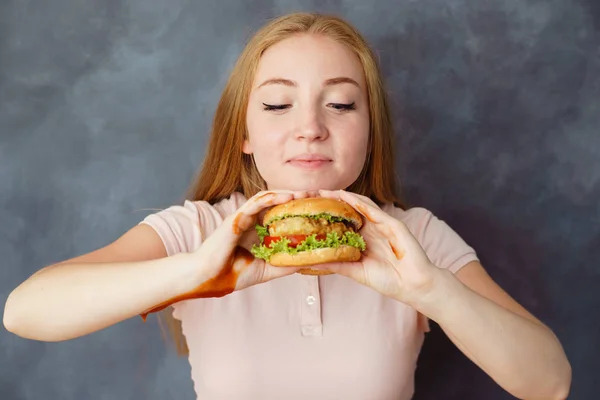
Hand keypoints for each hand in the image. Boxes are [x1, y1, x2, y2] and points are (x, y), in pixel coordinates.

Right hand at [191, 190, 317, 294]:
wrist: (209, 278)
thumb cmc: (233, 274)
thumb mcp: (267, 270)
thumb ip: (284, 265)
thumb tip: (307, 263)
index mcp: (258, 232)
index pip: (281, 215)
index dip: (298, 211)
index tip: (316, 210)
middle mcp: (252, 221)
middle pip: (277, 204)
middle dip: (296, 199)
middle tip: (316, 197)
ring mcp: (244, 216)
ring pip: (268, 198)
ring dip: (287, 194)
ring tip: (304, 194)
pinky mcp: (237, 216)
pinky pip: (256, 202)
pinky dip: (272, 197)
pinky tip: (287, 196)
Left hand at [315, 190, 440, 305]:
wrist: (412, 286)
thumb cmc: (388, 280)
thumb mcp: (356, 272)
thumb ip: (336, 264)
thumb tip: (310, 262)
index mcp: (363, 239)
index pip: (342, 223)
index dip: (327, 215)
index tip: (309, 210)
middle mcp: (372, 229)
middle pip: (350, 211)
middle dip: (332, 202)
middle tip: (313, 194)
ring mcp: (383, 225)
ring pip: (361, 206)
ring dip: (344, 197)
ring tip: (327, 192)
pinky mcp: (394, 225)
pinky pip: (375, 211)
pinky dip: (361, 203)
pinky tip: (347, 197)